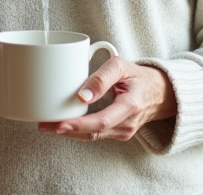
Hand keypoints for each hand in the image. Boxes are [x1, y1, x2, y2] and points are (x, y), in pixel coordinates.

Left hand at [37, 58, 175, 141]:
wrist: (158, 92)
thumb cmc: (137, 76)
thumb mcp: (121, 66)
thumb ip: (101, 78)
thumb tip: (82, 95)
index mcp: (131, 105)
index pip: (102, 121)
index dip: (79, 125)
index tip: (59, 123)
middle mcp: (128, 123)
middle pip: (94, 133)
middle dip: (67, 131)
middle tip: (44, 126)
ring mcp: (123, 132)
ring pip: (92, 137)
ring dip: (69, 133)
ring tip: (47, 126)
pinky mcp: (117, 133)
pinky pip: (95, 135)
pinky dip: (78, 131)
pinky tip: (62, 126)